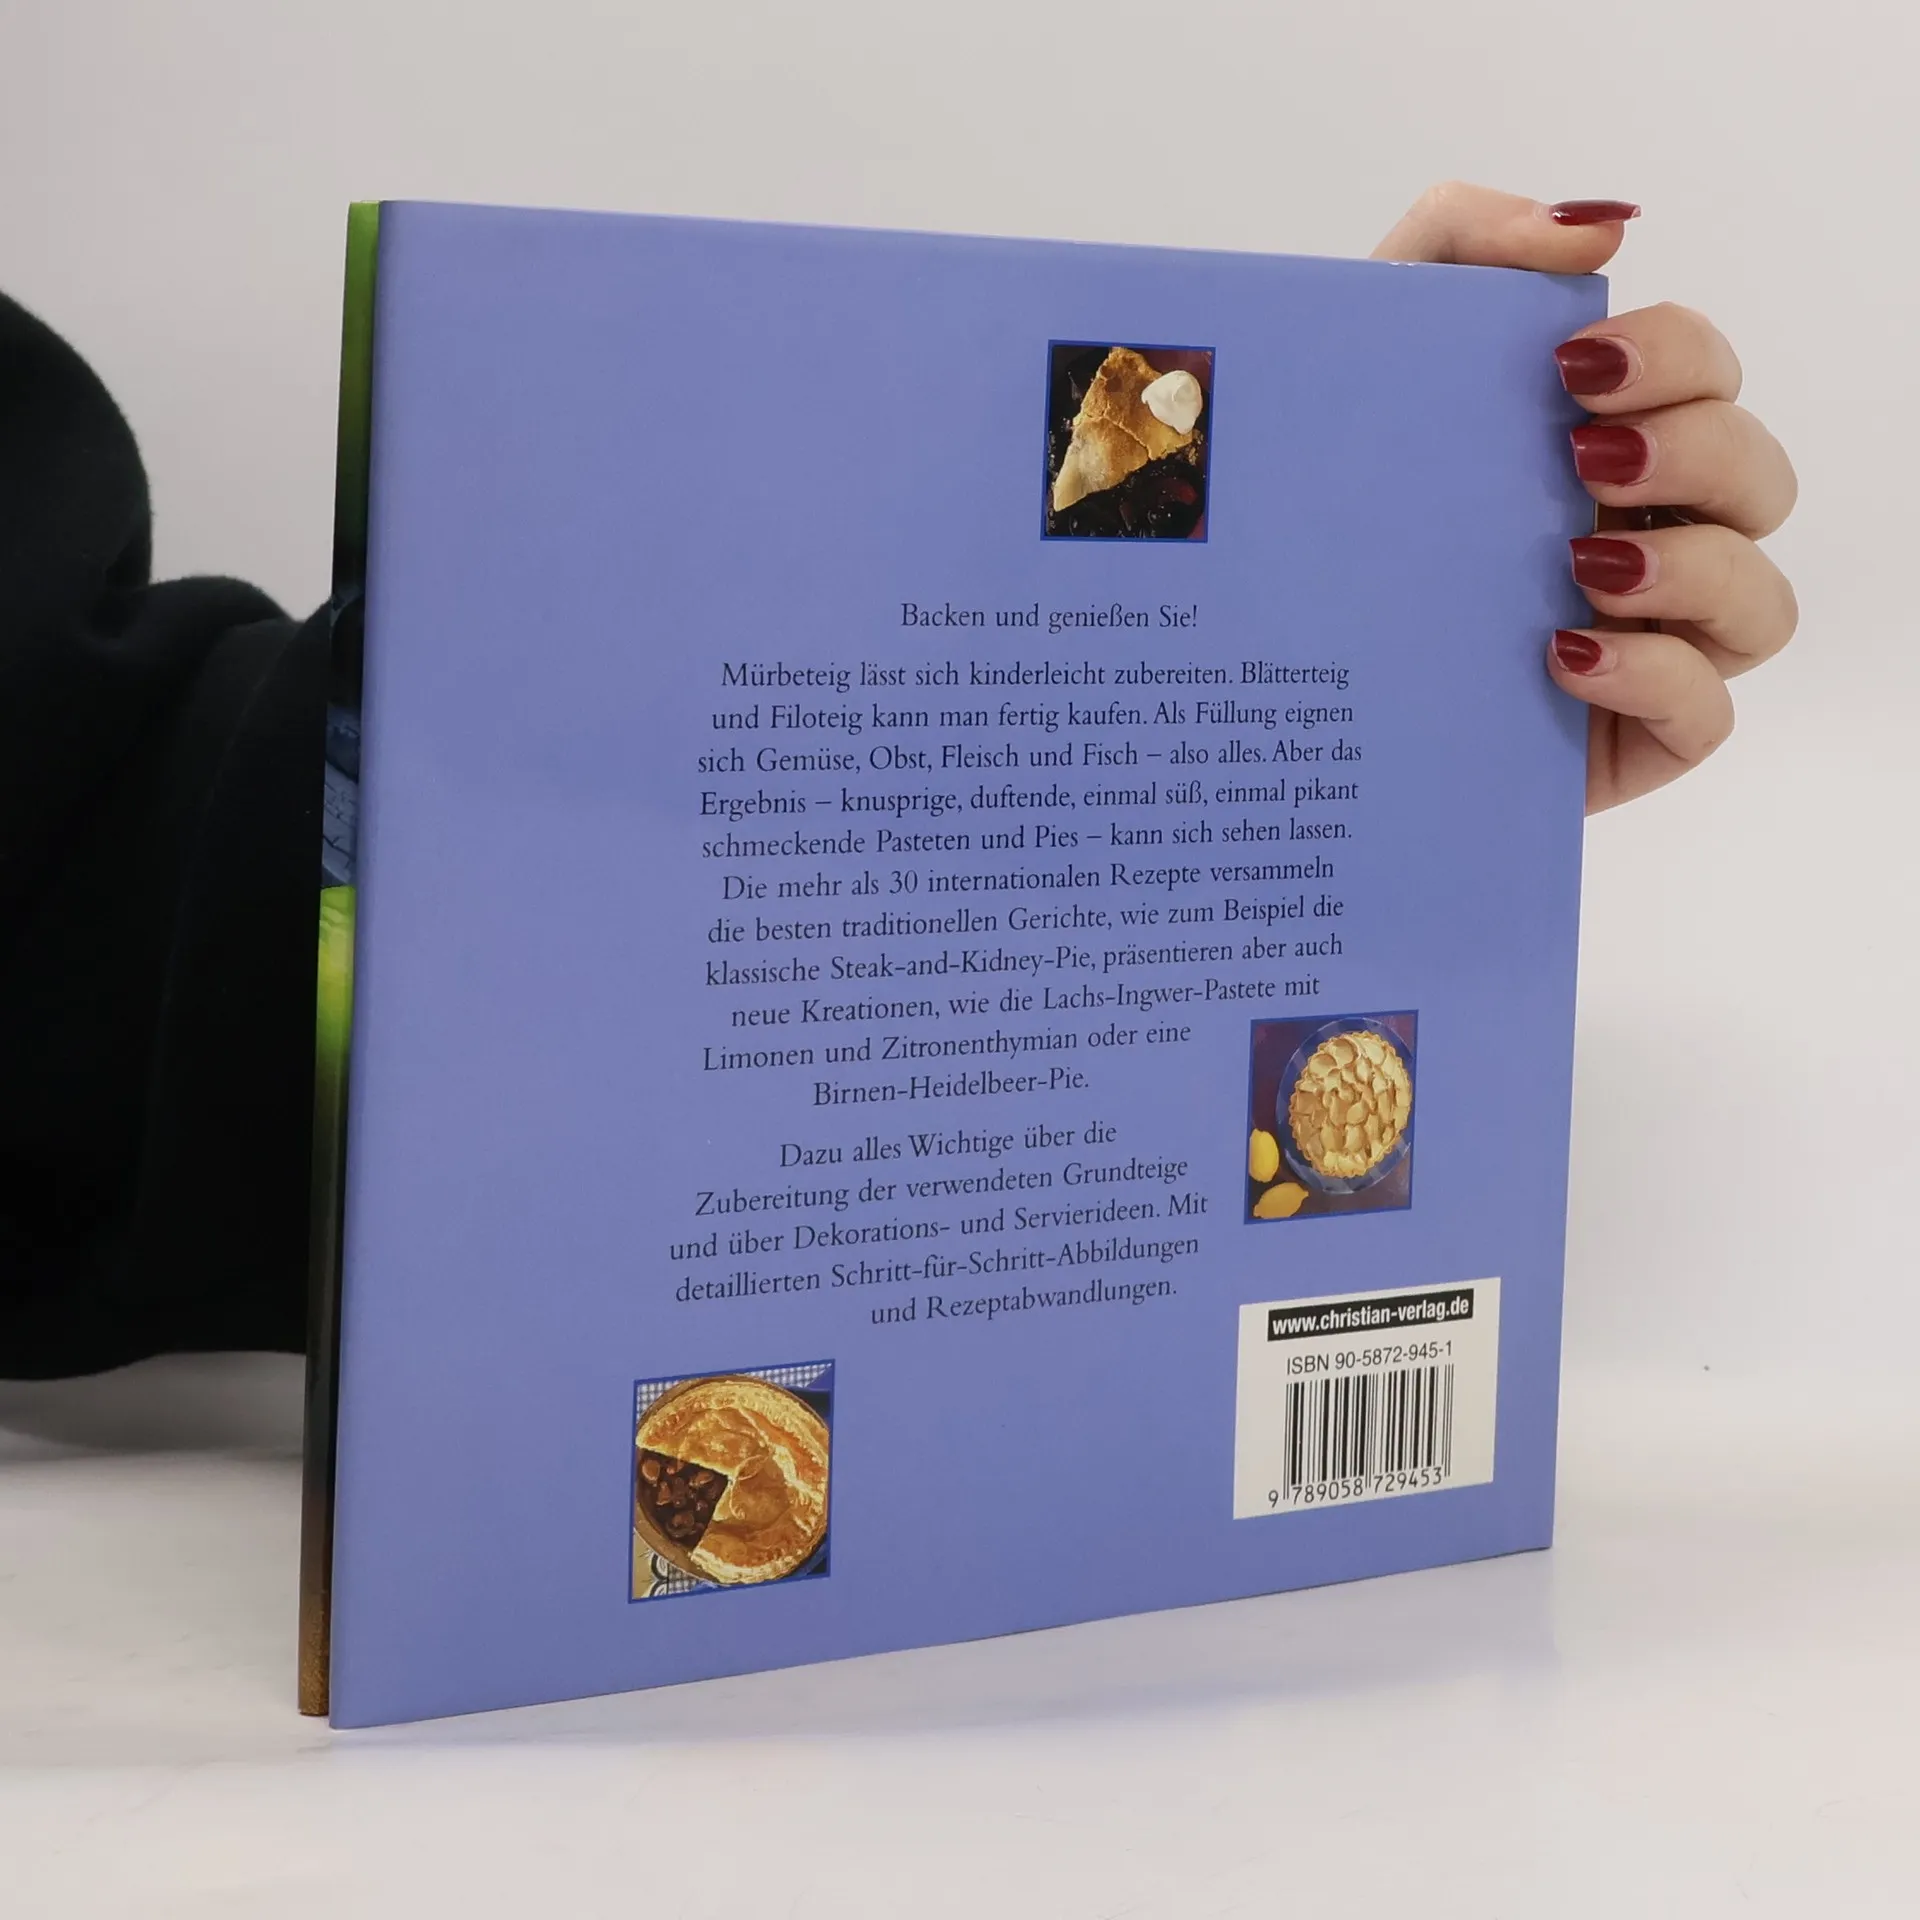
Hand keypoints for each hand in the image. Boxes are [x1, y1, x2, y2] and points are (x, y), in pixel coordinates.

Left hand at [1373, 183, 1797, 811]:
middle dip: (1698, 451)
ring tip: (1581, 564)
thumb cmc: (1322, 503)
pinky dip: (1658, 677)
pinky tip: (1564, 653)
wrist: (1253, 657)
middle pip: (1758, 482)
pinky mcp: (1622, 741)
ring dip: (1693, 569)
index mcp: (1604, 444)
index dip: (1679, 358)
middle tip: (1582, 455)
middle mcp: (1644, 535)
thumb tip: (1594, 230)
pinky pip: (1708, 715)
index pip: (1706, 377)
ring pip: (1760, 601)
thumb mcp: (1363, 348)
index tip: (1575, 367)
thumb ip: (1463, 242)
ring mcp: (1646, 644)